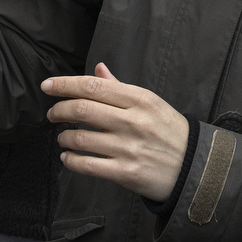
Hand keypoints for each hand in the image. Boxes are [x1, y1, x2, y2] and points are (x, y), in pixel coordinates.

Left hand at [41, 63, 190, 200]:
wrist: (193, 166)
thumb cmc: (169, 131)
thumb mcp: (151, 103)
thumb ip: (121, 87)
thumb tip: (98, 69)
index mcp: (139, 99)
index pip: (94, 86)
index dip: (65, 85)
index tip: (48, 86)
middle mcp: (132, 121)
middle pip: (82, 110)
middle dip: (59, 110)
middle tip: (52, 114)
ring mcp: (128, 148)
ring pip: (81, 139)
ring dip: (64, 137)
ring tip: (63, 138)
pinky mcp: (125, 172)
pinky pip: (87, 165)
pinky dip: (71, 161)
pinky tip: (68, 157)